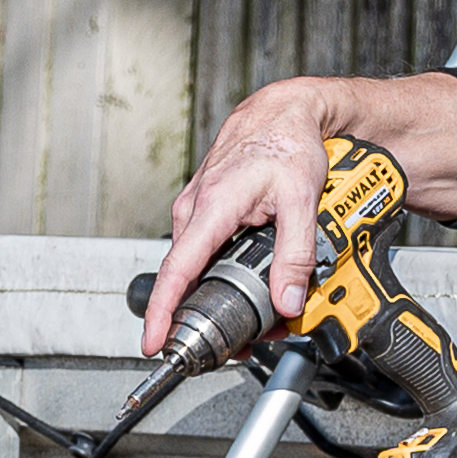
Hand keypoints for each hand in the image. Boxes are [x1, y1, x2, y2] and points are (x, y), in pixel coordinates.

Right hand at [147, 81, 344, 349]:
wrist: (283, 112)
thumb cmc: (286, 143)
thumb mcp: (302, 200)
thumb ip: (295, 254)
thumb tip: (288, 301)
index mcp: (211, 208)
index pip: (176, 271)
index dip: (162, 312)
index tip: (154, 342)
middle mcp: (194, 211)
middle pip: (185, 278)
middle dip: (200, 317)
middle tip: (234, 345)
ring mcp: (197, 211)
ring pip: (196, 266)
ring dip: (214, 295)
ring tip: (250, 320)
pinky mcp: (206, 212)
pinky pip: (204, 251)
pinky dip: (220, 273)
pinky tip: (244, 285)